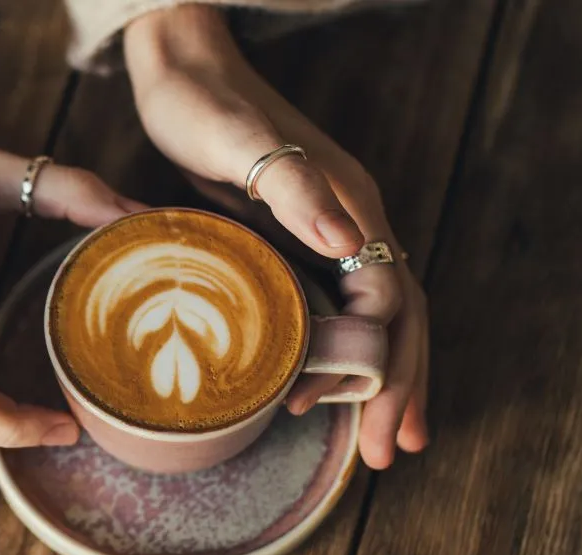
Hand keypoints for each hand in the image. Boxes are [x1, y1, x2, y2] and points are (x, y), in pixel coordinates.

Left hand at [125, 7, 428, 467]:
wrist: (183, 74)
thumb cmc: (207, 107)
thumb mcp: (244, 144)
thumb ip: (297, 190)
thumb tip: (351, 245)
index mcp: (350, 207)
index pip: (390, 301)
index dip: (388, 364)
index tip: (375, 419)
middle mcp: (348, 225)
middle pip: (395, 319)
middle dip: (398, 388)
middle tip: (391, 454)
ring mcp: (322, 236)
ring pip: (367, 320)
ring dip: (377, 381)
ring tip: (379, 439)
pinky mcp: (289, 242)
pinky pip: (328, 310)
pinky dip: (335, 355)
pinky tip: (320, 387)